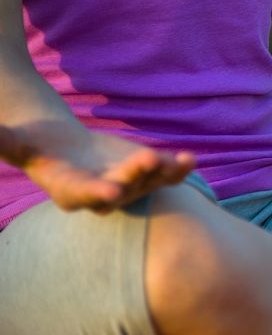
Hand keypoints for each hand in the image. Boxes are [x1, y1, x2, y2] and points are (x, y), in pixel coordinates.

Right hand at [0, 121, 194, 212]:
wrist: (66, 149)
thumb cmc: (36, 144)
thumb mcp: (19, 141)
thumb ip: (2, 139)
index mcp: (68, 191)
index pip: (83, 195)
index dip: (97, 193)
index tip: (112, 192)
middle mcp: (101, 195)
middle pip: (122, 188)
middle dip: (135, 177)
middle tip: (147, 160)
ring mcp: (127, 187)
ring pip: (148, 183)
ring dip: (163, 173)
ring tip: (179, 160)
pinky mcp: (145, 175)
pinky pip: (165, 175)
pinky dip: (179, 169)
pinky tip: (191, 159)